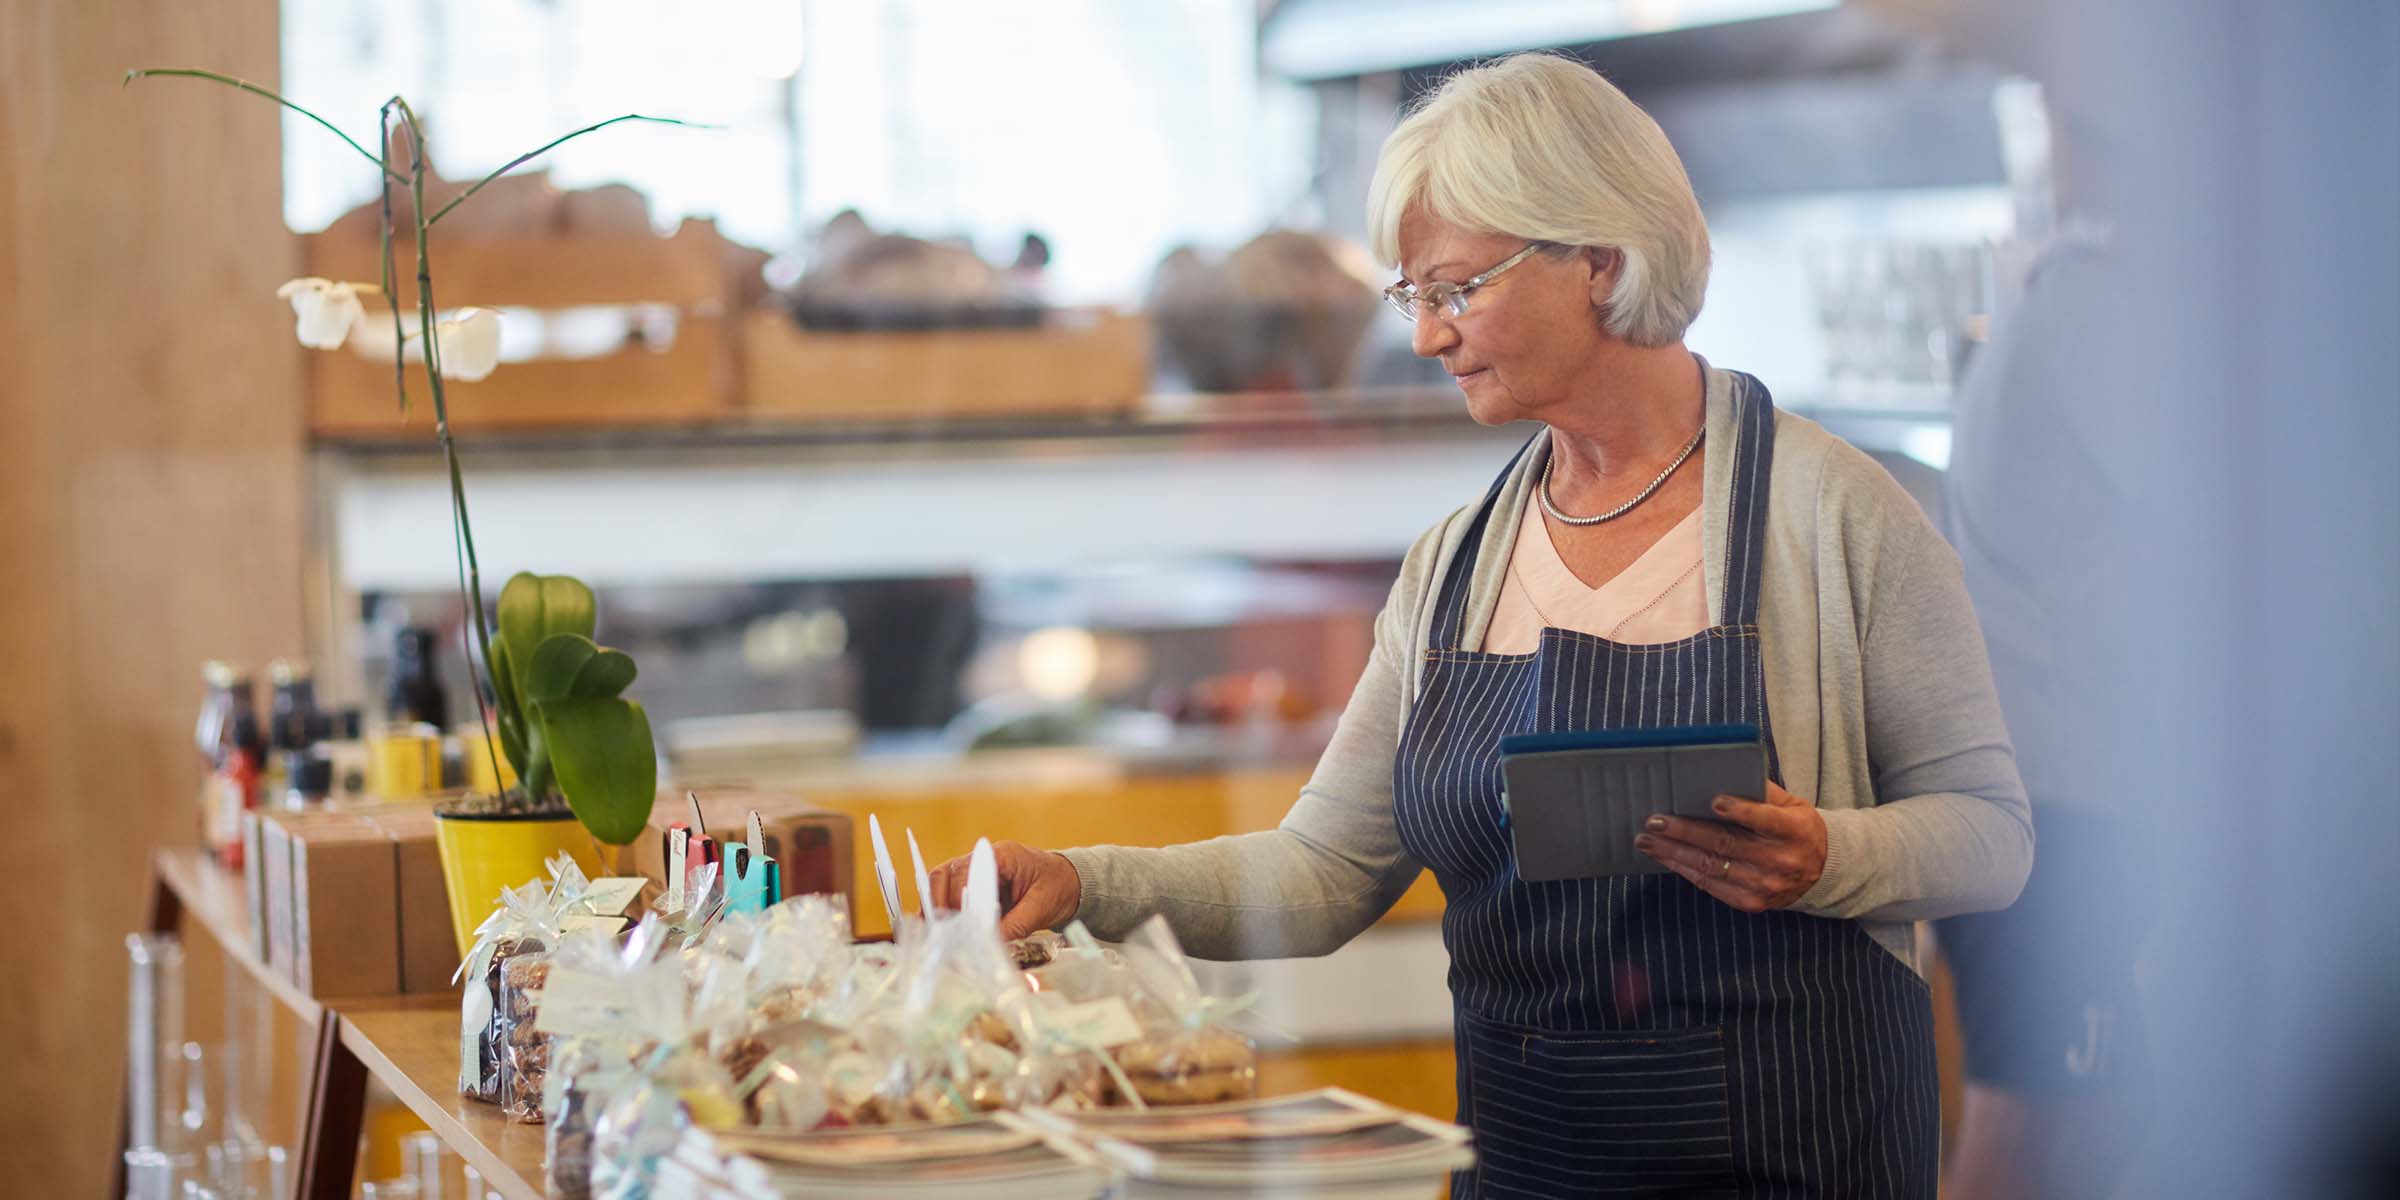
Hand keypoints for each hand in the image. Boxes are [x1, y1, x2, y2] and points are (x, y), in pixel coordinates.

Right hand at [925, 840, 1082, 939]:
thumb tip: (989, 943)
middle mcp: (983, 858)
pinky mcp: (975, 885)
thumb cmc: (1058, 888)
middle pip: (945, 874)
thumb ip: (1015, 925)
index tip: (957, 922)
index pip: (965, 870)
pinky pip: (951, 893)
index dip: (956, 897)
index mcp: (1002, 855)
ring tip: (934, 934)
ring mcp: (976, 870)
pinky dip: (944, 911)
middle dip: (938, 902)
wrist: (1071, 882)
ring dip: (936, 907)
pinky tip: (942, 931)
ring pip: (942, 882)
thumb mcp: (1040, 908)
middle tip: (939, 930)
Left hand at [1634, 781, 1825, 912]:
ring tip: (1647, 840)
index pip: (1765, 820)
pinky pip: (1712, 886)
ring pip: (1712, 867)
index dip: (1741, 811)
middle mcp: (1780, 861)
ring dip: (1674, 853)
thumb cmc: (1799, 829)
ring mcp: (1765, 885)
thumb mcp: (1793, 804)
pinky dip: (1686, 870)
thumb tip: (1723, 773)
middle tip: (1655, 820)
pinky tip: (1666, 858)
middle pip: (1726, 844)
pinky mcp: (1751, 902)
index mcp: (1794, 831)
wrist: (1823, 872)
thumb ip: (1763, 792)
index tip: (1714, 802)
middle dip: (1685, 831)